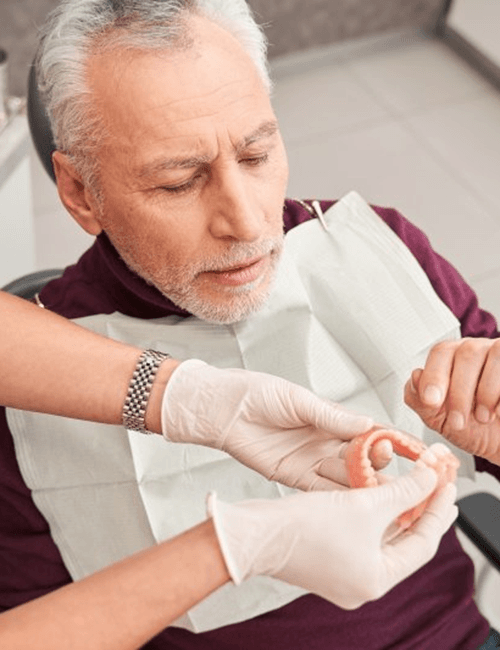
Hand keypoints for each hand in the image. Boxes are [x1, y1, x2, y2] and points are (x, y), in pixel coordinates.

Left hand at [161, 360, 391, 489]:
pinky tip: (357, 506)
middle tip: (403, 474)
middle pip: (360, 458)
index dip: (389, 440)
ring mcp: (310, 460)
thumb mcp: (297, 401)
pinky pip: (321, 490)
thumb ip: (331, 417)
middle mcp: (323, 441)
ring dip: (365, 486)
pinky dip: (339, 498)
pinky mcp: (292, 476)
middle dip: (381, 466)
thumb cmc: (256, 393)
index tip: (413, 449)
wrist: (221, 409)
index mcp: (329, 418)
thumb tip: (368, 423)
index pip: (367, 430)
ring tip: (387, 494)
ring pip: (345, 477)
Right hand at [207, 464, 457, 609]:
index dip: (438, 509)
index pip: (423, 542)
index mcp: (377, 579)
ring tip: (416, 482)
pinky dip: (376, 512)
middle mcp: (363, 581)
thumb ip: (405, 490)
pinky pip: (363, 534)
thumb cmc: (303, 526)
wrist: (253, 533)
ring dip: (399, 507)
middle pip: (405, 540)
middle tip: (439, 483)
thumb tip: (432, 476)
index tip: (448, 483)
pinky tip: (383, 492)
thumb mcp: (363, 504)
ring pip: (383, 535)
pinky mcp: (328, 557)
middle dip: (421, 508)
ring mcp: (344, 571)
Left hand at [404, 338, 499, 464]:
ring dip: (485, 392)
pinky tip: (499, 413)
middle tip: (458, 421)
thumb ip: (420, 400)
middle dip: (459, 392)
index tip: (431, 402)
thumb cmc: (476, 430)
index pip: (441, 352)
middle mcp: (479, 351)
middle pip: (466, 353)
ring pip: (494, 354)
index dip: (434, 375)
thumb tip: (414, 376)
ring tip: (483, 418)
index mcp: (453, 359)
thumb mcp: (441, 420)